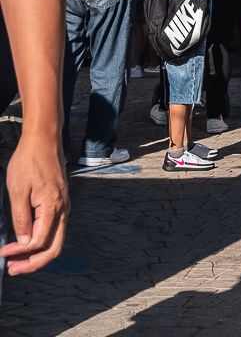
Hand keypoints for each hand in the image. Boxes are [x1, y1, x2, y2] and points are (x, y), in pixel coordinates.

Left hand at [1, 135, 68, 274]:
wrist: (44, 142)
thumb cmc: (29, 162)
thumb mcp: (17, 191)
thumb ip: (21, 219)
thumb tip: (25, 242)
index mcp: (52, 207)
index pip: (39, 241)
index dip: (20, 252)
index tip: (2, 253)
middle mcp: (63, 210)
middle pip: (55, 247)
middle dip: (34, 263)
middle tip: (13, 269)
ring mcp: (64, 207)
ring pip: (56, 240)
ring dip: (37, 254)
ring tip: (16, 259)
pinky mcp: (60, 203)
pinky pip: (55, 229)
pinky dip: (41, 242)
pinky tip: (26, 242)